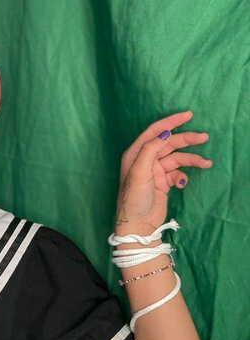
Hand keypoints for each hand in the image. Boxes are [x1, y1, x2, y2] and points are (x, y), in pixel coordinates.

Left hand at [115, 110, 212, 233]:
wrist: (138, 224)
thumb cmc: (133, 197)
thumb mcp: (139, 171)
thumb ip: (151, 149)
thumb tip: (165, 132)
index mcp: (135, 153)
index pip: (155, 132)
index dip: (171, 122)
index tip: (188, 115)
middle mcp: (145, 160)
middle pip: (169, 143)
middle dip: (186, 140)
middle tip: (204, 137)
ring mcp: (155, 171)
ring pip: (177, 158)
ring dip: (191, 160)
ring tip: (206, 163)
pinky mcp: (163, 182)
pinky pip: (177, 173)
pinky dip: (183, 176)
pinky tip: (182, 184)